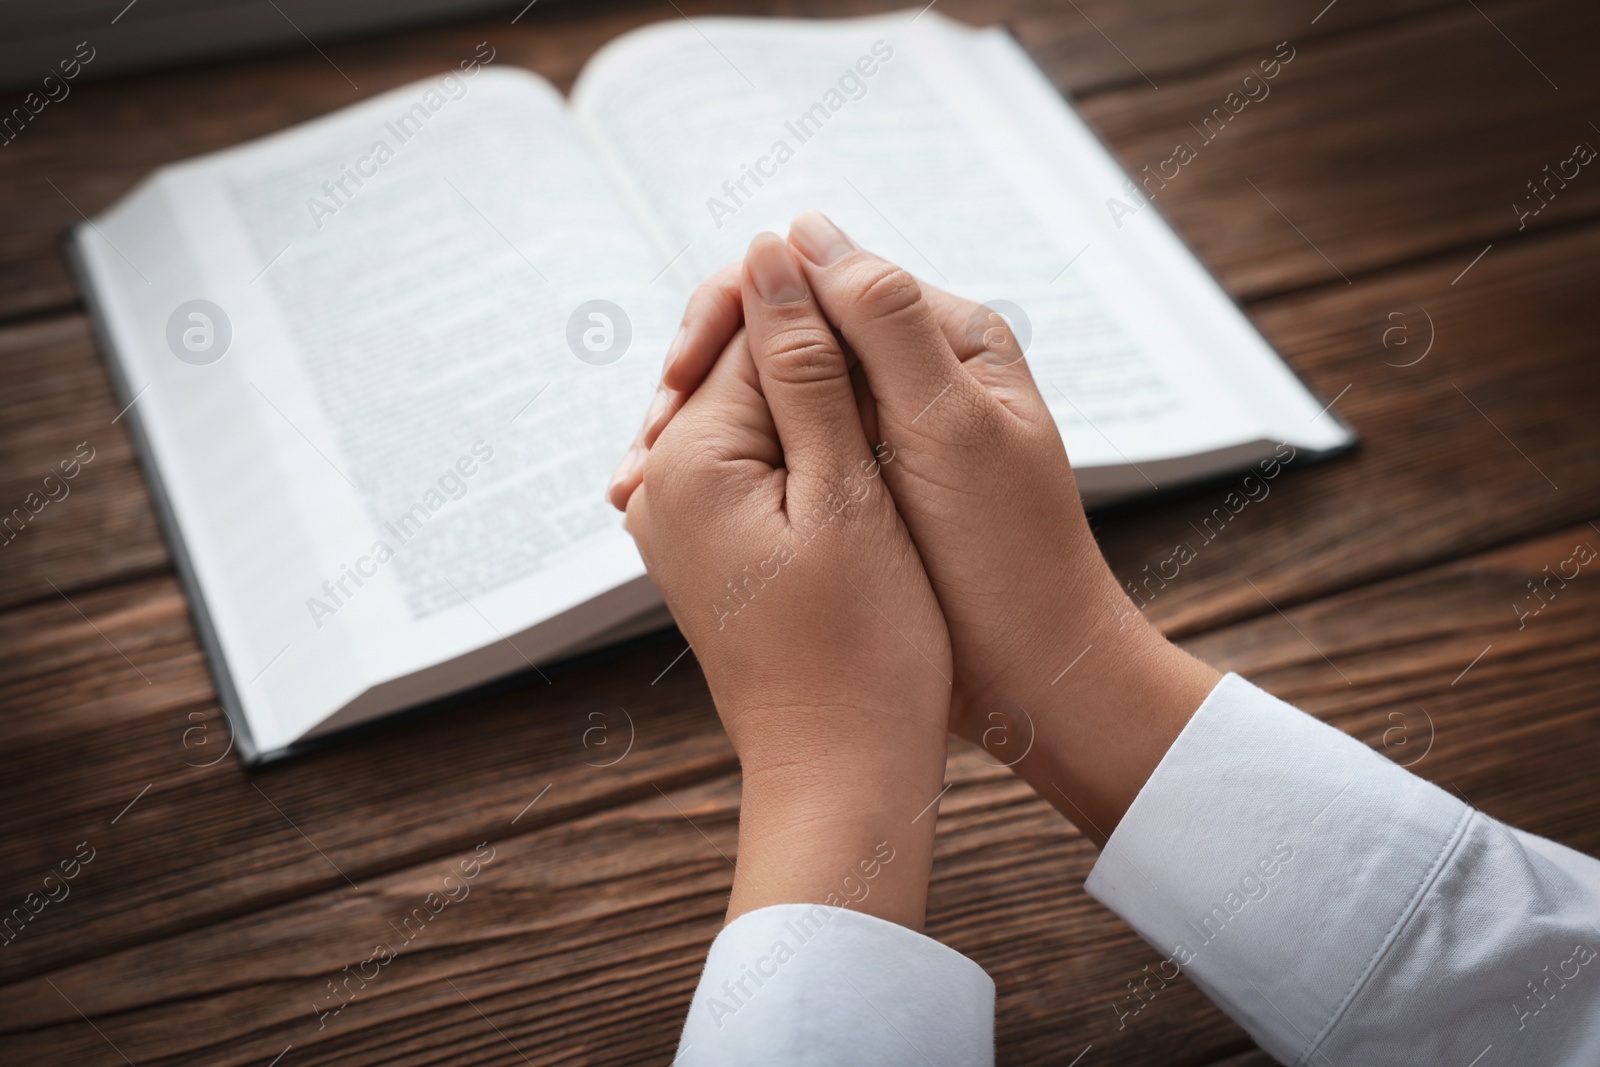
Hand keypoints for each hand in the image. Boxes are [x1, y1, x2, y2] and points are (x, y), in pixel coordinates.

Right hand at [623, 213, 1219, 844]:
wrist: (1038, 672)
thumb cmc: (1007, 555)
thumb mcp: (947, 427)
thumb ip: (882, 324)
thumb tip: (800, 230)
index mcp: (943, 336)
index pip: (814, 283)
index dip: (735, 314)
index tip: (677, 378)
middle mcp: (911, 370)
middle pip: (783, 337)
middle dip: (705, 377)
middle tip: (645, 446)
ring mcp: (883, 428)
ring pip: (772, 398)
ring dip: (701, 428)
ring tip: (634, 481)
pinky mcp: (861, 484)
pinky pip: (780, 453)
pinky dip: (727, 472)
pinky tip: (671, 503)